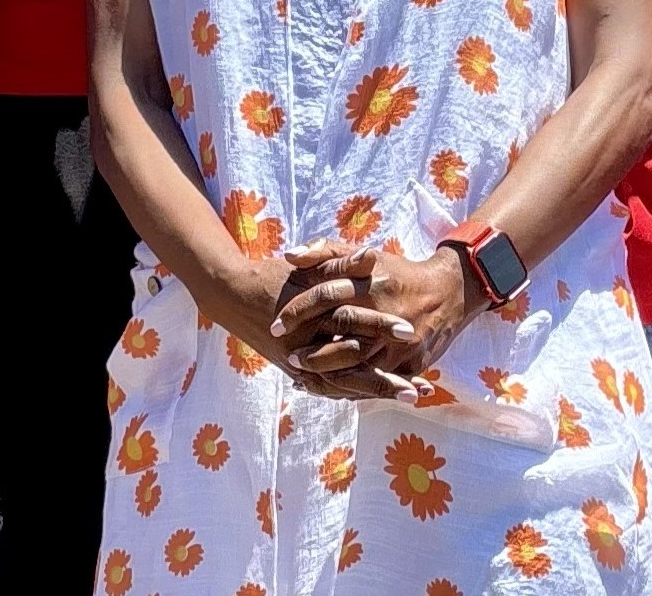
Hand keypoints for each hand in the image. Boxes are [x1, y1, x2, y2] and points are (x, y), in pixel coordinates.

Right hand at [195, 253, 417, 402]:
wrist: (233, 295)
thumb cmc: (274, 276)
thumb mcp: (309, 267)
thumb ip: (342, 262)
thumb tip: (372, 256)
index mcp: (311, 315)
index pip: (352, 324)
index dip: (382, 329)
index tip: (412, 332)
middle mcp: (306, 346)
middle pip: (352, 365)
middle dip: (386, 376)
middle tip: (418, 387)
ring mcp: (302, 364)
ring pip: (345, 384)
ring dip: (379, 390)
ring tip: (412, 396)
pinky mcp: (300, 372)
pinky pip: (333, 388)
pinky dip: (360, 391)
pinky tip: (385, 396)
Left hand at [274, 240, 478, 397]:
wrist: (450, 292)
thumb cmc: (398, 272)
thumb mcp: (363, 255)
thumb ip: (325, 252)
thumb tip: (290, 255)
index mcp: (371, 284)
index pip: (326, 297)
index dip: (298, 312)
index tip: (276, 325)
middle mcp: (386, 315)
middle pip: (341, 340)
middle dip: (311, 354)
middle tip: (290, 359)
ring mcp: (401, 344)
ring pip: (358, 368)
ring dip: (328, 378)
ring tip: (304, 379)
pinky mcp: (412, 364)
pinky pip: (378, 383)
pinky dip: (353, 389)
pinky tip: (332, 389)